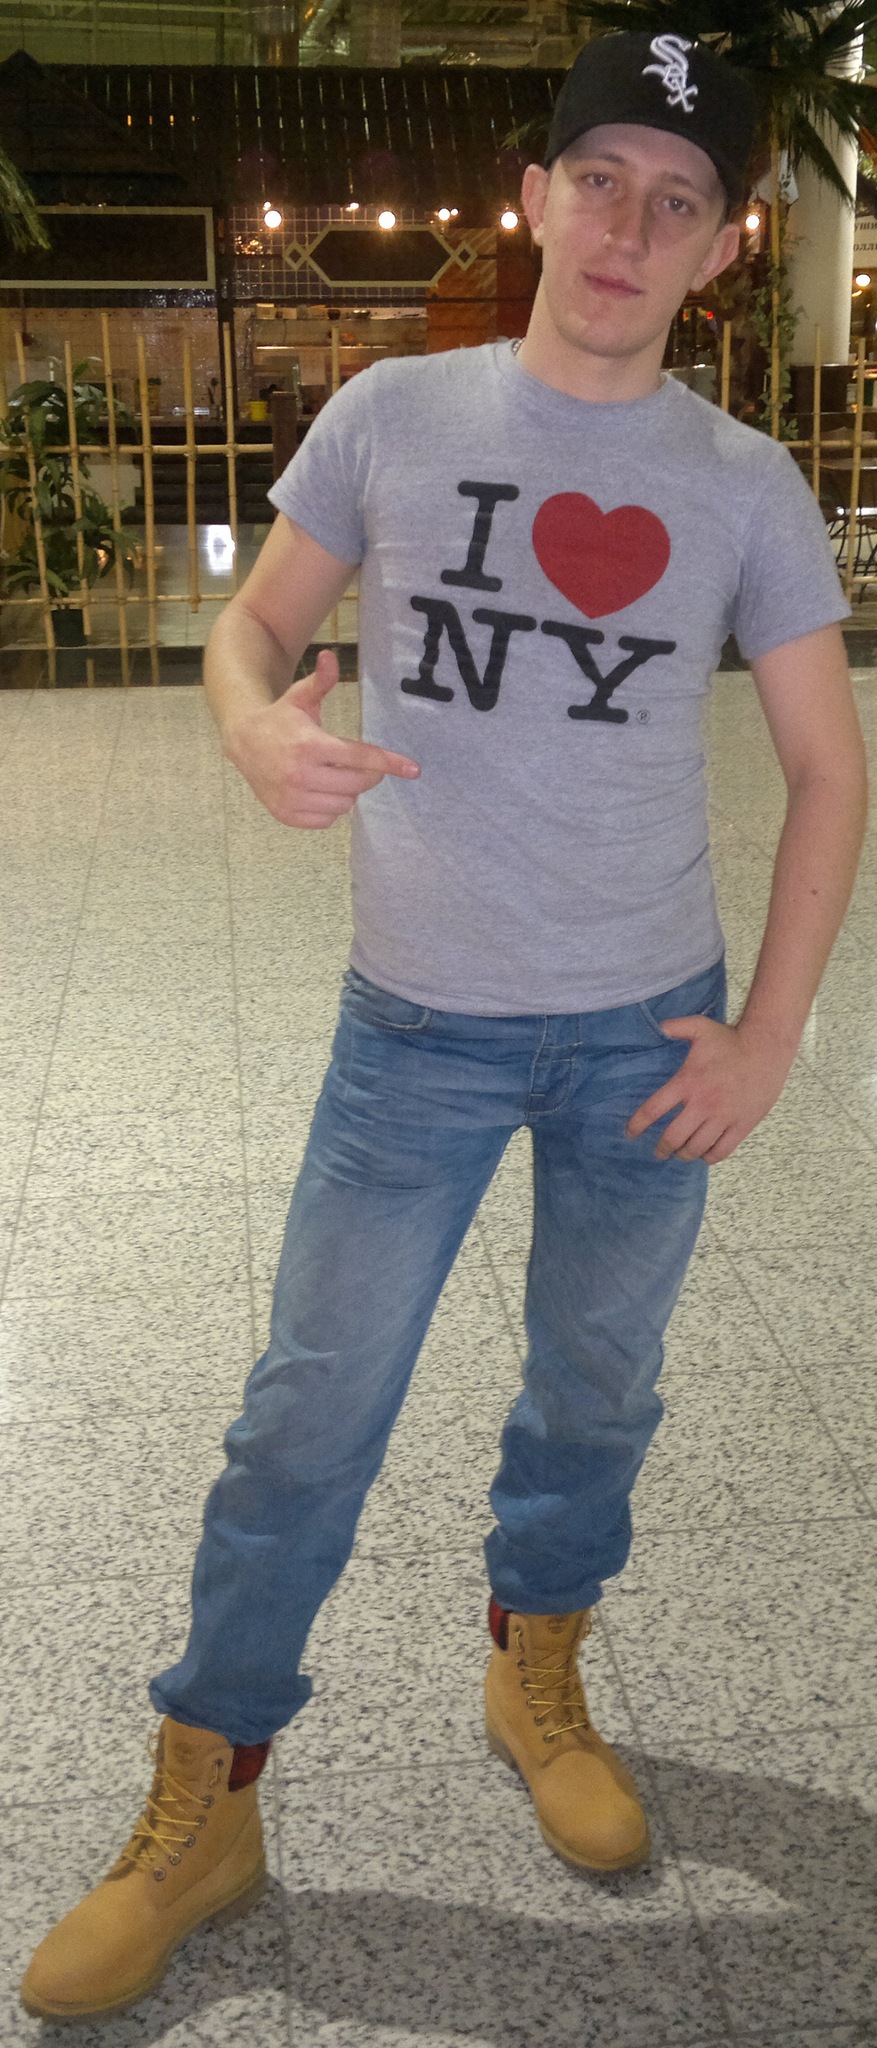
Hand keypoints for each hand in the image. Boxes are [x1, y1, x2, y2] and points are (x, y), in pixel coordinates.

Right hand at [224, 648, 420, 827]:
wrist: (242, 742)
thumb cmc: (280, 719)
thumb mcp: (300, 697)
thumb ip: (321, 681)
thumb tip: (331, 656)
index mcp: (309, 745)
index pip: (359, 757)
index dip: (389, 762)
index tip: (413, 769)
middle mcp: (301, 774)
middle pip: (358, 783)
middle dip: (366, 774)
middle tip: (357, 763)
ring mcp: (293, 798)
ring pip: (345, 804)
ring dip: (347, 791)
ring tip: (331, 774)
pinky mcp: (287, 815)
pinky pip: (327, 820)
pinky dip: (330, 808)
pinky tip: (318, 790)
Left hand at [625, 1013, 793, 1163]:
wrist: (767, 1048)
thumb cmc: (731, 1039)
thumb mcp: (701, 1027)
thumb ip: (677, 1027)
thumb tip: (659, 1027)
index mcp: (687, 1083)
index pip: (654, 1110)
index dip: (637, 1125)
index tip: (630, 1133)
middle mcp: (702, 1104)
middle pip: (673, 1137)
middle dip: (662, 1149)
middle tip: (659, 1152)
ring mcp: (723, 1117)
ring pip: (696, 1147)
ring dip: (684, 1154)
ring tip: (680, 1154)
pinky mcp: (742, 1125)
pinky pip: (722, 1151)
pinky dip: (709, 1157)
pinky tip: (705, 1154)